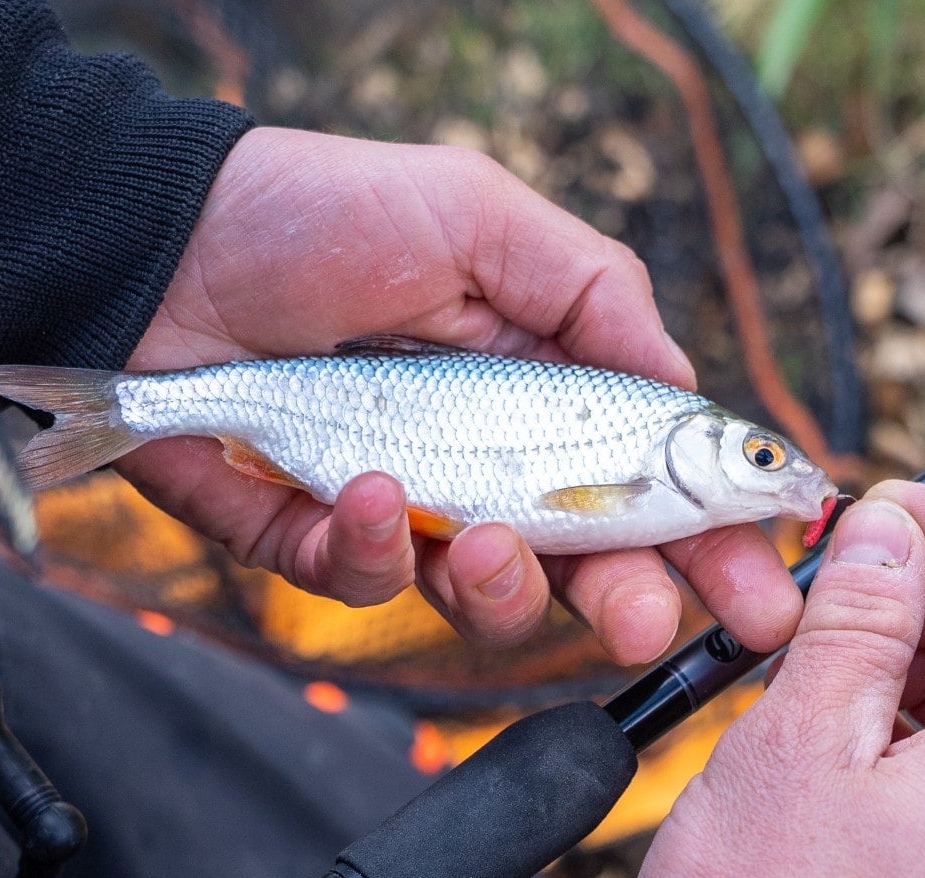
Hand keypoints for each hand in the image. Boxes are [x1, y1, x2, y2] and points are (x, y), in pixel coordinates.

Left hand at [121, 127, 804, 664]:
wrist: (156, 242)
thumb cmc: (319, 210)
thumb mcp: (481, 217)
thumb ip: (594, 293)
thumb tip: (684, 389)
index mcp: (541, 391)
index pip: (647, 483)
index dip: (714, 538)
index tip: (768, 583)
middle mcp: (482, 462)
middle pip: (582, 568)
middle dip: (631, 603)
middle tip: (650, 620)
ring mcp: (400, 507)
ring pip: (482, 600)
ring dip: (502, 587)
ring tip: (484, 537)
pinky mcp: (311, 536)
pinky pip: (365, 581)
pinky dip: (375, 548)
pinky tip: (366, 489)